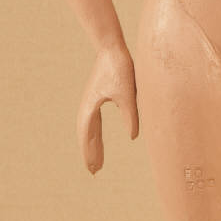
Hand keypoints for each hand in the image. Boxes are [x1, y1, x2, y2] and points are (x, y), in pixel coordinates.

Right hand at [77, 40, 138, 174]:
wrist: (112, 48)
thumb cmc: (120, 69)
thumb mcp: (128, 95)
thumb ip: (130, 116)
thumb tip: (133, 137)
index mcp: (91, 108)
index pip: (88, 136)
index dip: (90, 153)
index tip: (92, 169)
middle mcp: (87, 107)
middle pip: (87, 136)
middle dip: (90, 153)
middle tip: (95, 171)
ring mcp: (90, 102)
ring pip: (89, 130)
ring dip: (92, 145)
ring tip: (97, 161)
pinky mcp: (96, 97)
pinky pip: (93, 121)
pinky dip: (94, 134)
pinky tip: (98, 139)